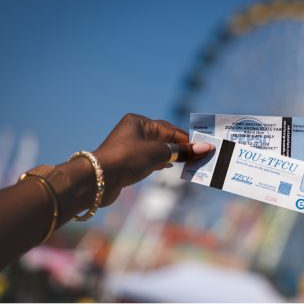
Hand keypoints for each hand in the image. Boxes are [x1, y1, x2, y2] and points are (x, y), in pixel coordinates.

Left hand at [93, 113, 212, 205]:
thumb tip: (205, 148)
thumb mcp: (158, 152)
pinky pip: (148, 160)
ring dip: (171, 156)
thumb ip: (182, 151)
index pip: (169, 128)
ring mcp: (129, 148)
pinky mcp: (126, 163)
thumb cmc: (128, 159)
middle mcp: (133, 132)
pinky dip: (160, 162)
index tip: (202, 147)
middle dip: (180, 147)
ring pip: (156, 150)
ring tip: (188, 162)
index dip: (186, 139)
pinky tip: (169, 166)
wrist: (97, 181)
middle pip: (163, 138)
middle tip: (198, 155)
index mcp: (139, 122)